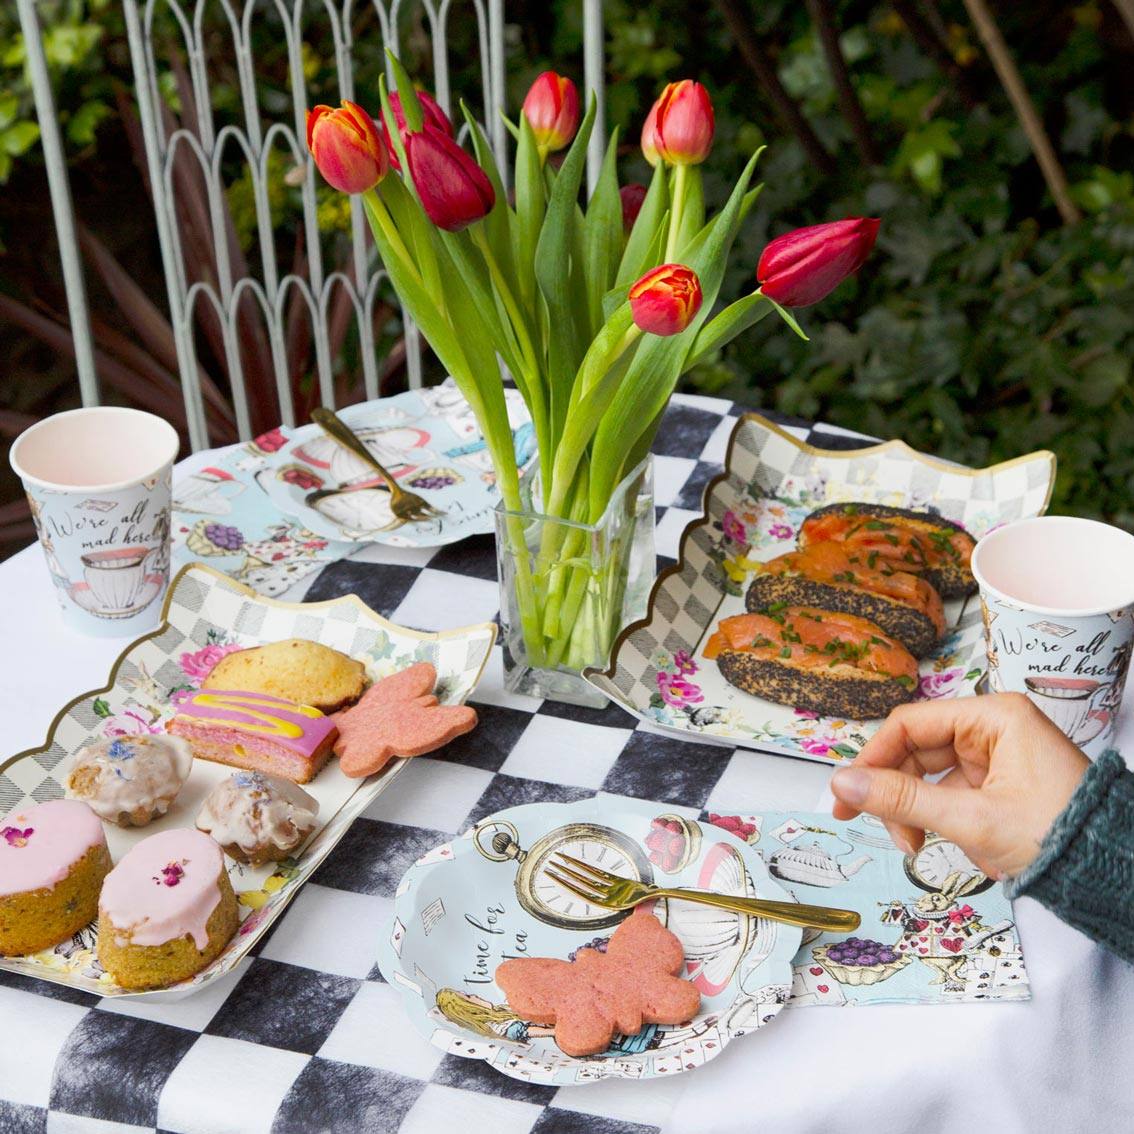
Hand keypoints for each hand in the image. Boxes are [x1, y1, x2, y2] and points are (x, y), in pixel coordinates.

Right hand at [829, 693, 1089, 879]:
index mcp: (993, 717)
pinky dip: (941, 820)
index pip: (910, 724)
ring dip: (916, 812)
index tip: (847, 793)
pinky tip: (948, 845)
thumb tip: (841, 783)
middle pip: (917, 751)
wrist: (1112, 874)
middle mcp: (993, 729)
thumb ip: (902, 799)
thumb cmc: (1054, 835)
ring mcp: (998, 758)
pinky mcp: (1002, 785)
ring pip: (930, 776)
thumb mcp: (970, 818)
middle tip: (877, 830)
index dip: (873, 758)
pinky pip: (952, 794)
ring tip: (917, 848)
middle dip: (897, 794)